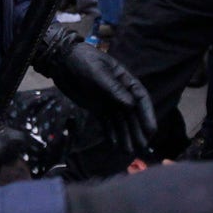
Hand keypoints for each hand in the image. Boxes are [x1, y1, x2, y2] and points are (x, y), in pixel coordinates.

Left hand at [35, 27, 156, 156]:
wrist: (61, 62)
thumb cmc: (82, 60)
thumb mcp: (97, 71)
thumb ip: (113, 88)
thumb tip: (130, 105)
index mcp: (125, 80)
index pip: (141, 99)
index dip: (147, 115)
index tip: (151, 130)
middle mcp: (120, 93)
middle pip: (132, 114)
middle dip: (137, 130)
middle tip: (141, 147)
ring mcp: (109, 101)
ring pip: (120, 121)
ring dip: (125, 135)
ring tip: (128, 152)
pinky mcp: (97, 108)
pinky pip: (107, 123)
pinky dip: (111, 133)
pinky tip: (114, 145)